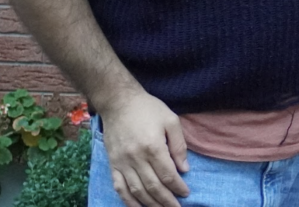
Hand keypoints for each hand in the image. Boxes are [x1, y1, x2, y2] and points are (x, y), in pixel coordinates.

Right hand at [98, 91, 189, 206]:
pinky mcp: (112, 164)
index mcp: (153, 147)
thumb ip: (179, 145)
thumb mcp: (171, 120)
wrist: (119, 103)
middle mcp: (136, 158)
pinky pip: (119, 187)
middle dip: (166, 201)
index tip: (186, 194)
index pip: (168, 175)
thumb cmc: (149, 109)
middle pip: (153, 187)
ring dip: (150, 204)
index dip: (178, 187)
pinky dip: (128, 201)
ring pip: (136, 191)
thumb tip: (184, 169)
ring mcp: (122, 163)